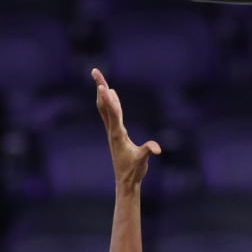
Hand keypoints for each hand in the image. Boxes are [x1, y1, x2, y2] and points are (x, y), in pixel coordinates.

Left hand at [93, 68, 160, 188]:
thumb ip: (148, 151)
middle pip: (104, 105)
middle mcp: (112, 130)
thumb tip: (157, 149)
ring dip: (102, 93)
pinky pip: (111, 113)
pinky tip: (111, 94)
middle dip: (100, 87)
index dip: (109, 100)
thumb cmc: (134, 170)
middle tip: (94, 71)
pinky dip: (110, 102)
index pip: (112, 113)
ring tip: (99, 78)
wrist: (125, 180)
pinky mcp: (116, 133)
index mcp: (118, 134)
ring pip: (105, 108)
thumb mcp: (142, 161)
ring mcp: (113, 131)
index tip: (102, 86)